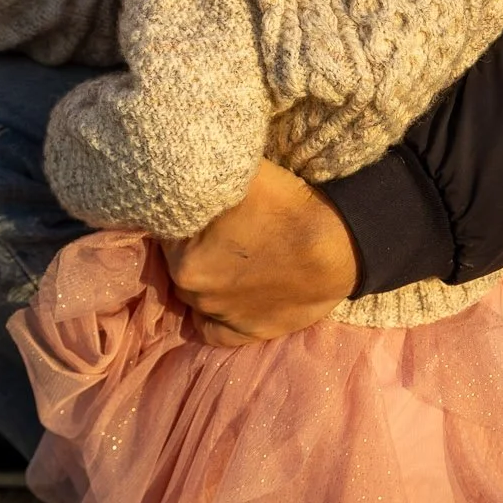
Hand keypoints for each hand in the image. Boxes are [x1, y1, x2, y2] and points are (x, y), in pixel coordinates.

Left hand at [161, 159, 360, 344]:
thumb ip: (201, 178)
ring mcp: (219, 316)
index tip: (197, 206)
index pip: (164, 230)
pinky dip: (216, 315)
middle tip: (218, 230)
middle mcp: (193, 292)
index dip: (178, 215)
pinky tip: (230, 293)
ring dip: (206, 276)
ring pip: (194, 293)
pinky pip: (213, 330)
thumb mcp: (238, 177)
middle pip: (177, 261)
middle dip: (190, 245)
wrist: (338, 245)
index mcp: (183, 255)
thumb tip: (178, 168)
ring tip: (232, 257)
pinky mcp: (244, 334)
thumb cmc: (286, 205)